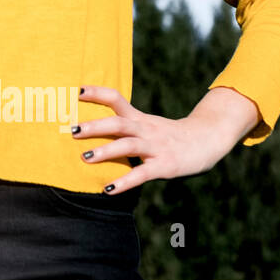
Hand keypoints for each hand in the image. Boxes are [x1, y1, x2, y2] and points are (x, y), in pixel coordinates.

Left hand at [71, 85, 242, 195]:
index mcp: (139, 118)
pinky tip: (108, 189)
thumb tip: (91, 126)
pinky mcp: (165, 166)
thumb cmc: (169, 134)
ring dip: (106, 151)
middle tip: (72, 130)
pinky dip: (124, 182)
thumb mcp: (147, 124)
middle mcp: (146, 129)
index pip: (117, 99)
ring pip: (128, 145)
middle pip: (118, 123)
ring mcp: (156, 147)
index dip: (97, 93)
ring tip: (85, 157)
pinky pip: (141, 174)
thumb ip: (125, 124)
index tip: (77, 90)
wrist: (207, 140)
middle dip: (95, 126)